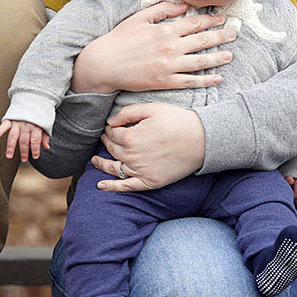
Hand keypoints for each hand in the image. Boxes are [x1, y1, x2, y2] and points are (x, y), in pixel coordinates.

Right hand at [0, 119, 50, 161]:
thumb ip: (45, 136)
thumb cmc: (39, 114)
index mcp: (36, 126)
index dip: (35, 149)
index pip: (35, 140)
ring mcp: (17, 122)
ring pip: (13, 136)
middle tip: (24, 160)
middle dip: (24, 151)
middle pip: (24, 140)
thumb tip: (47, 147)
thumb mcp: (45, 124)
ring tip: (9, 155)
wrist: (33, 98)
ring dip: (11, 146)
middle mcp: (26, 125)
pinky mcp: (10, 119)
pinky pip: (5, 124)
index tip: (35, 156)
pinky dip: (1, 129)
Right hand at [69, 1, 235, 94]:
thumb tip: (182, 5)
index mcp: (165, 30)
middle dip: (220, 36)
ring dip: (218, 58)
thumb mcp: (139, 18)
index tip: (222, 19)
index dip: (210, 21)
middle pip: (202, 41)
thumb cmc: (119, 39)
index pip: (194, 23)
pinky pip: (191, 81)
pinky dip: (206, 80)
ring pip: (201, 61)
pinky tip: (217, 78)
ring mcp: (170, 66)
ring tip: (229, 55)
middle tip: (234, 34)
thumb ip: (161, 10)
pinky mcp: (165, 82)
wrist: (104, 64)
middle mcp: (171, 47)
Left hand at [89, 103, 204, 191]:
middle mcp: (132, 155)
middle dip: (107, 142)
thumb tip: (109, 123)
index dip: (110, 129)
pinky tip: (100, 186)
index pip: (112, 133)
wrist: (202, 140)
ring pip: (114, 167)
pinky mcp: (150, 182)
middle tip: (105, 138)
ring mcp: (140, 171)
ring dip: (101, 164)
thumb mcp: (151, 109)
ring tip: (94, 161)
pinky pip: (126, 187)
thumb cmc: (177, 121)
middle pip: (112, 149)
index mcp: (130, 137)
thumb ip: (127, 113)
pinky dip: (112, 188)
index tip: (111, 127)